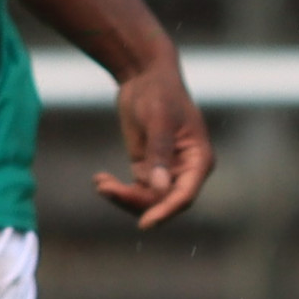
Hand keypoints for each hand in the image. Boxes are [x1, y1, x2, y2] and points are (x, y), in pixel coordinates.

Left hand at [96, 55, 213, 230]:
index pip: (184, 195)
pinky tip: (99, 179)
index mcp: (199, 160)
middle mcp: (186, 171)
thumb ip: (160, 153)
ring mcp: (167, 171)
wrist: (145, 75)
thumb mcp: (158, 120)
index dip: (165, 211)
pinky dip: (117, 189)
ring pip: (147, 200)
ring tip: (100, 183)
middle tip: (105, 188)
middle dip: (135, 201)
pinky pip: (135, 190)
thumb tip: (159, 189)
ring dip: (122, 197)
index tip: (144, 224)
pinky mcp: (148, 168)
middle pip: (163, 202)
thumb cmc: (159, 92)